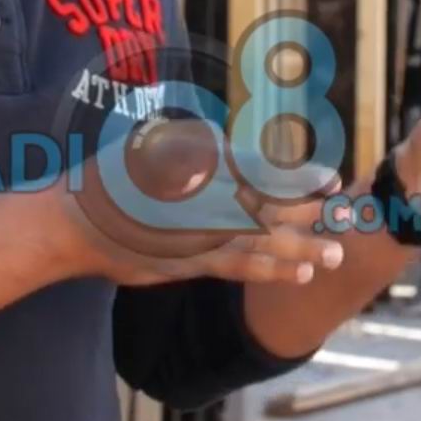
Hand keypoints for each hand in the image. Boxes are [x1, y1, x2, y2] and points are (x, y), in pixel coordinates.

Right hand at [54, 115, 344, 287]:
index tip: (331, 179)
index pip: (262, 167)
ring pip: (261, 240)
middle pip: (271, 204)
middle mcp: (204, 195)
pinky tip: (298, 275)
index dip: (300, 176)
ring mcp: (197, 231)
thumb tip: (218, 146)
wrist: (73, 219)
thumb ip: (192, 151)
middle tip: (346, 213)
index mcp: (199, 161)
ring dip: (301, 247)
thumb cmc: (110, 180)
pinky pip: (238, 267)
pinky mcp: (188, 262)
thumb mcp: (153, 148)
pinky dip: (270, 270)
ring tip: (334, 253)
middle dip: (311, 210)